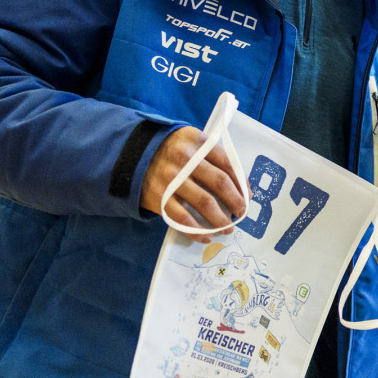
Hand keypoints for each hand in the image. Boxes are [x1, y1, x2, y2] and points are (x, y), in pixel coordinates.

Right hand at [139, 125, 245, 240]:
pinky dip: (197, 231)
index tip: (248, 196)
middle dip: (236, 202)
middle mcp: (185, 160)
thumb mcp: (190, 142)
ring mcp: (171, 180)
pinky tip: (206, 236)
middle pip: (220, 184)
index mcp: (197, 143)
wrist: (129, 154)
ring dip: (221, 220)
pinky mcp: (159, 197)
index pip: (228, 164)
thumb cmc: (169, 149)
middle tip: (241, 213)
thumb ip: (212, 156)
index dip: (242, 183)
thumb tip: (239, 183)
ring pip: (205, 204)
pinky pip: (183, 219)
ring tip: (227, 228)